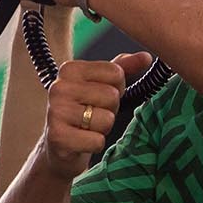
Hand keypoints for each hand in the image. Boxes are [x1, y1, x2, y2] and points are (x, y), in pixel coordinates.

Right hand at [40, 52, 154, 180]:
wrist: (60, 144)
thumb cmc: (85, 110)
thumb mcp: (102, 84)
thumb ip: (123, 68)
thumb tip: (147, 57)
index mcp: (69, 69)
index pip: (116, 73)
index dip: (117, 88)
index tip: (100, 96)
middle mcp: (59, 87)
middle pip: (112, 96)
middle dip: (110, 110)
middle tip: (93, 114)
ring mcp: (56, 111)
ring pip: (106, 120)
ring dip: (103, 128)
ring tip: (87, 127)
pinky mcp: (57, 136)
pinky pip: (97, 141)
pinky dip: (95, 144)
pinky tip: (82, 141)